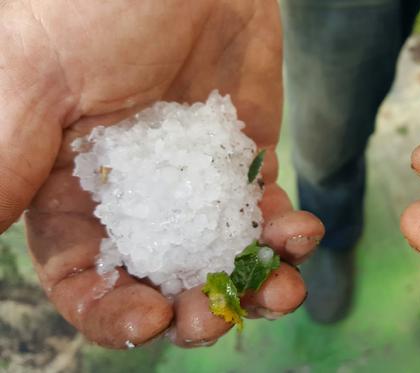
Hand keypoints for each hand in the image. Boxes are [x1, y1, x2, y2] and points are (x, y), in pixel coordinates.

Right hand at [0, 0, 322, 347]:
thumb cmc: (92, 6)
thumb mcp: (32, 84)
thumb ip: (6, 166)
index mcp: (69, 188)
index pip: (82, 276)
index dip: (112, 310)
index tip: (151, 320)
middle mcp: (134, 194)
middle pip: (160, 276)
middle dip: (191, 307)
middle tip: (214, 315)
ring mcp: (193, 178)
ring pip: (219, 252)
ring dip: (250, 283)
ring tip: (280, 290)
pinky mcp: (243, 155)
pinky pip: (265, 209)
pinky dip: (286, 233)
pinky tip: (299, 235)